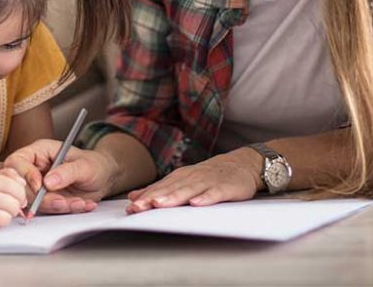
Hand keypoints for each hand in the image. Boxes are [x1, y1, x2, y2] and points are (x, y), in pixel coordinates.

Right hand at [4, 139, 113, 214]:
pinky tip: (80, 204)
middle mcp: (36, 169)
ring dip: (56, 206)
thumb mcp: (85, 166)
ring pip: (34, 202)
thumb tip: (48, 182)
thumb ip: (67, 172)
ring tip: (78, 202)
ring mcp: (40, 186)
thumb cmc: (94, 165)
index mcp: (40, 152)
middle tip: (62, 201)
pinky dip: (64, 210)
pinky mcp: (46, 200)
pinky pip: (48, 210)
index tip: (40, 186)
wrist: (104, 179)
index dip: (25, 174)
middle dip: (43, 198)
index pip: (17, 161)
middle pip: (22, 186)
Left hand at [125, 149, 261, 213]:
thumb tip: (133, 196)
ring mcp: (208, 181)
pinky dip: (205, 198)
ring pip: (189, 190)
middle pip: (171, 189)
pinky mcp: (225, 187)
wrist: (240, 165)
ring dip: (174, 197)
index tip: (131, 208)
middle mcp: (191, 177)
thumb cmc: (208, 176)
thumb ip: (159, 189)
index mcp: (180, 177)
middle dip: (154, 198)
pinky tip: (196, 204)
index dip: (146, 198)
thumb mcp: (182, 180)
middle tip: (139, 207)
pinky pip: (214, 193)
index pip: (160, 188)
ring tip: (160, 204)